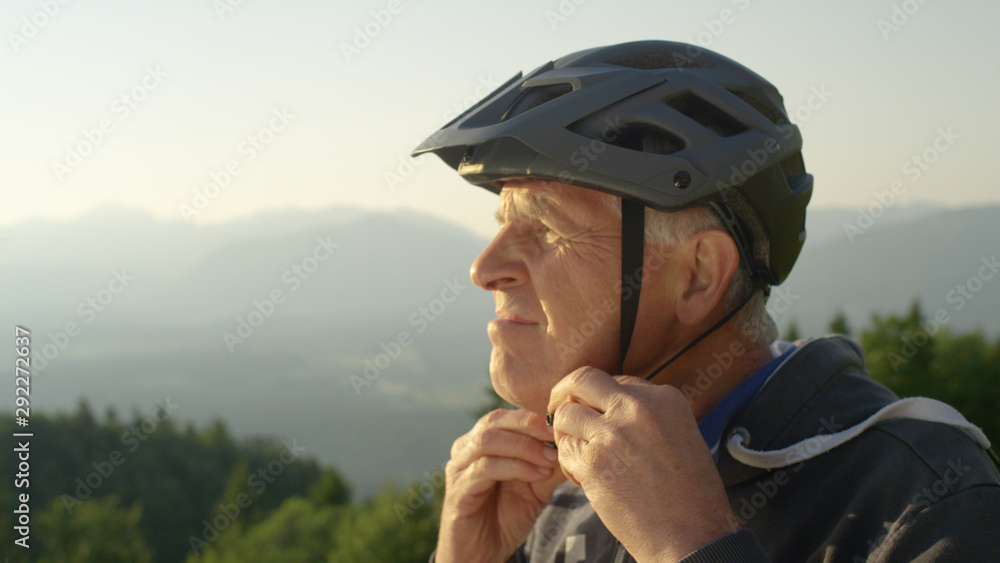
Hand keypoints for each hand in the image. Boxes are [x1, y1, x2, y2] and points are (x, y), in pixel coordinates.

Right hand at [435, 409, 566, 562]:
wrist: (483, 554)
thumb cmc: (506, 517)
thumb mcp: (535, 488)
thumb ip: (549, 465)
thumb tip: (573, 443)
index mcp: (480, 443)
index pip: (504, 416)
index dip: (532, 418)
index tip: (559, 425)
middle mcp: (465, 450)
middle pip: (494, 421)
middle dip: (528, 426)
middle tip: (554, 436)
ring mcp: (459, 469)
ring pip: (488, 441)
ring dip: (524, 447)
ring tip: (549, 460)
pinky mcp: (458, 491)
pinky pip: (484, 468)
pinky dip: (514, 467)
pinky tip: (537, 475)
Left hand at [548, 367, 735, 561]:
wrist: (693, 535)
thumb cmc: (690, 494)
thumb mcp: (681, 436)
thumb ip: (647, 417)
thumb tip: (610, 409)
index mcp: (664, 398)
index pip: (614, 381)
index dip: (599, 400)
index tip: (596, 416)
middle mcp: (636, 407)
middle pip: (582, 379)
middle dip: (564, 393)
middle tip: (558, 410)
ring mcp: (612, 433)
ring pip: (564, 414)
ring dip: (564, 433)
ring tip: (576, 453)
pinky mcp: (594, 463)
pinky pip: (564, 449)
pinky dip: (566, 462)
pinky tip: (582, 477)